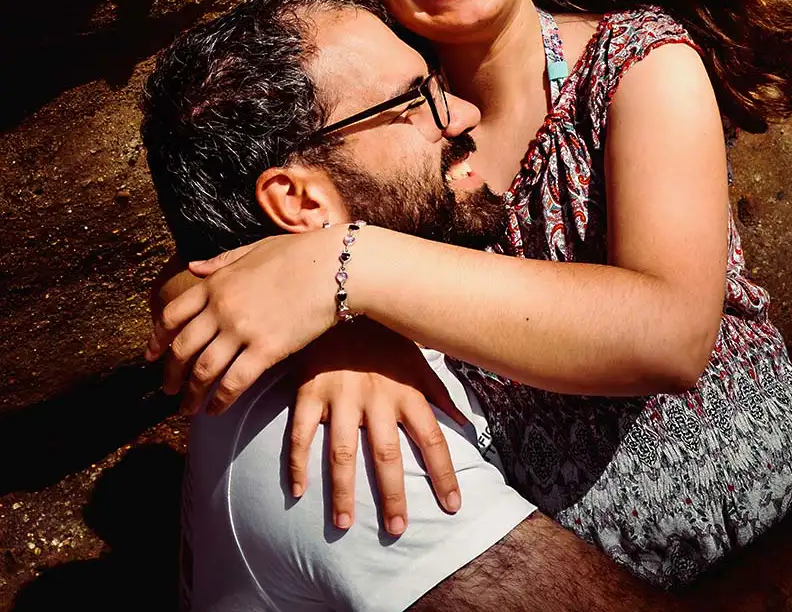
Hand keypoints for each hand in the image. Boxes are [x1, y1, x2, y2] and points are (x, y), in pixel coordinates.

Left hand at [145, 231, 341, 413]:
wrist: (333, 267)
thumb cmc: (299, 254)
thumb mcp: (254, 250)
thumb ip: (221, 261)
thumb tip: (193, 268)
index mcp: (216, 283)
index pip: (172, 315)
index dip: (156, 339)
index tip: (151, 356)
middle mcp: (222, 308)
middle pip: (183, 348)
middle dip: (171, 374)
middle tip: (168, 390)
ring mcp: (242, 330)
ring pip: (203, 371)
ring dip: (191, 394)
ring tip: (188, 408)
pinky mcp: (266, 350)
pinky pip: (234, 382)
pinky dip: (220, 401)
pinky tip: (216, 411)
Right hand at [290, 321, 468, 536]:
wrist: (340, 293)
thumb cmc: (383, 333)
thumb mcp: (417, 358)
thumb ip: (439, 393)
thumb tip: (465, 425)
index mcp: (406, 390)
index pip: (432, 439)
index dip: (444, 473)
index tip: (453, 505)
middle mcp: (376, 396)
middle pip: (387, 453)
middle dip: (393, 493)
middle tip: (397, 529)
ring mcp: (340, 395)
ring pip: (343, 451)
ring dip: (343, 490)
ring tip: (345, 524)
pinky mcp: (309, 390)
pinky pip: (301, 433)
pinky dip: (297, 463)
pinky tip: (297, 492)